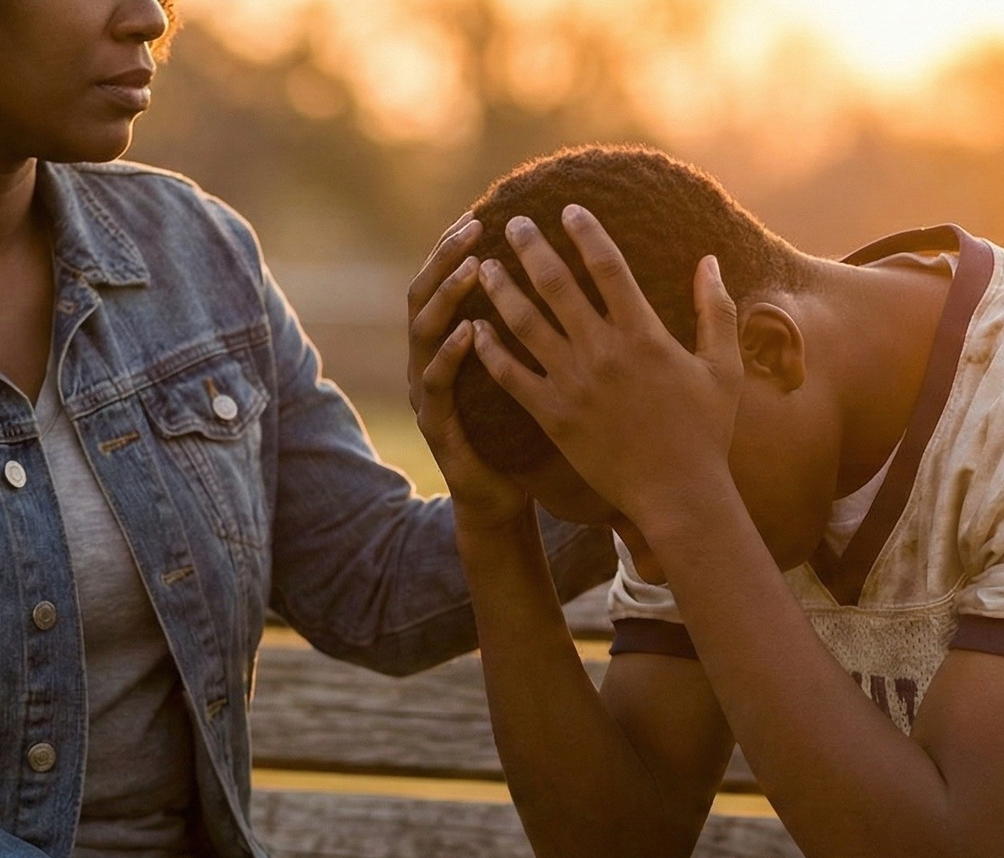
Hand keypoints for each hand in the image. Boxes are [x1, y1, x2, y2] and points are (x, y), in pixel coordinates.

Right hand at [407, 216, 531, 531]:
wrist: (501, 498)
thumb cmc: (522, 431)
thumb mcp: (529, 370)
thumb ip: (536, 324)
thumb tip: (578, 278)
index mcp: (454, 342)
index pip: (450, 281)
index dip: (459, 247)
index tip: (484, 212)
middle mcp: (432, 360)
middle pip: (427, 294)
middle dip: (446, 258)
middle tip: (473, 228)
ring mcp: (429, 393)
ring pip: (425, 332)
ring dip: (447, 297)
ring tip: (471, 270)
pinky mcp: (438, 426)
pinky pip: (438, 385)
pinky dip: (449, 356)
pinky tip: (469, 333)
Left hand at [469, 207, 743, 530]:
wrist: (678, 494)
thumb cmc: (706, 433)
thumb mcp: (722, 368)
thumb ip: (716, 311)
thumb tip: (710, 262)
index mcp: (643, 334)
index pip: (607, 266)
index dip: (585, 232)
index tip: (568, 210)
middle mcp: (602, 351)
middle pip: (556, 284)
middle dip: (531, 247)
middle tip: (514, 223)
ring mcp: (573, 383)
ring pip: (525, 324)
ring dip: (501, 290)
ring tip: (484, 267)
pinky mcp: (553, 416)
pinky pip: (511, 376)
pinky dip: (490, 350)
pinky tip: (475, 329)